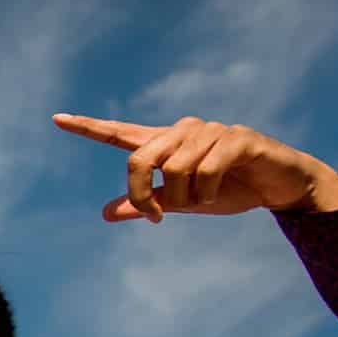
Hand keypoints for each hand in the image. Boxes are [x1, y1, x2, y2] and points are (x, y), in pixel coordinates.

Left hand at [53, 114, 337, 222]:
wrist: (280, 186)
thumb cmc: (229, 190)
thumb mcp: (181, 204)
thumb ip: (146, 203)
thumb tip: (105, 213)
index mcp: (165, 143)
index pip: (120, 133)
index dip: (88, 127)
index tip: (57, 118)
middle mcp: (183, 130)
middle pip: (138, 160)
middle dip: (143, 195)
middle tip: (158, 218)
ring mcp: (210, 131)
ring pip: (173, 170)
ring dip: (186, 198)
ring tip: (205, 199)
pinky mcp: (237, 138)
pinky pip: (206, 169)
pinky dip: (210, 190)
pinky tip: (221, 191)